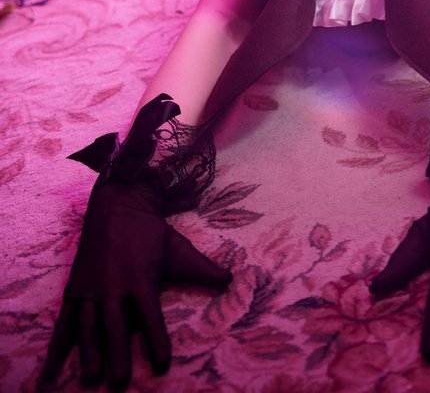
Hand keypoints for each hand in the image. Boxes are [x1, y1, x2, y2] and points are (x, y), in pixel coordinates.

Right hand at [41, 173, 230, 390]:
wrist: (117, 204)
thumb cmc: (150, 232)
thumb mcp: (178, 248)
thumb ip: (203, 269)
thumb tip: (233, 280)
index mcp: (141, 279)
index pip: (151, 316)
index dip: (156, 340)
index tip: (162, 364)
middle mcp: (114, 286)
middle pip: (115, 327)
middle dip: (117, 355)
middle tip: (120, 384)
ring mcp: (91, 288)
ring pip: (88, 327)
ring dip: (88, 354)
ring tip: (89, 380)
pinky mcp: (75, 289)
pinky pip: (63, 322)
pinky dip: (55, 348)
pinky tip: (48, 373)